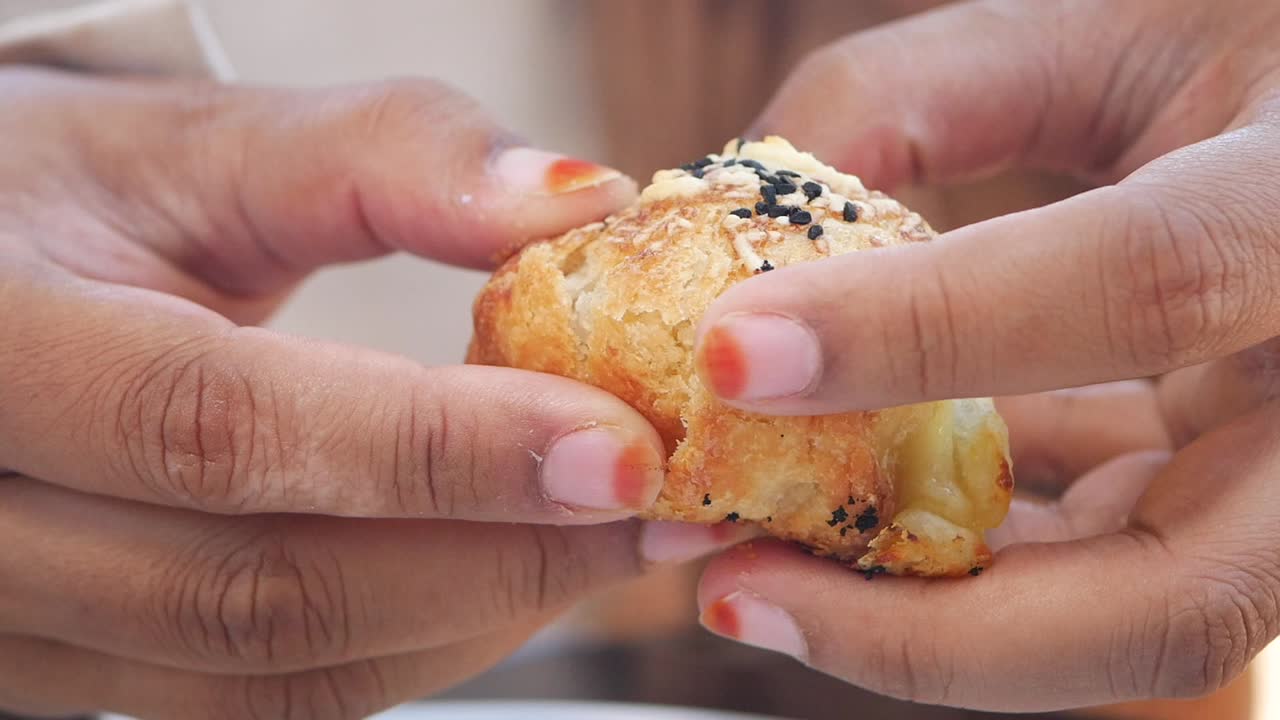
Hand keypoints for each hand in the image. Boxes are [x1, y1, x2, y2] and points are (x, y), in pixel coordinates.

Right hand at [0, 68, 746, 719]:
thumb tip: (579, 206)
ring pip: (269, 673)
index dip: (434, 453)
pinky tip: (507, 572)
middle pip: (257, 591)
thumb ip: (385, 156)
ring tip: (603, 539)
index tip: (619, 448)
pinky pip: (260, 695)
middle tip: (654, 507)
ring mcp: (16, 619)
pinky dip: (410, 644)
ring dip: (471, 617)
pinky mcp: (73, 663)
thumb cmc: (67, 194)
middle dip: (493, 558)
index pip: (217, 426)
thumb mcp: (196, 144)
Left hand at [690, 0, 1279, 711]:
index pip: (1144, 281)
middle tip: (737, 590)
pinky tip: (849, 516)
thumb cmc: (1242, 51)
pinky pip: (1105, 566)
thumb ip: (920, 97)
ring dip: (930, 620)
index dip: (926, 330)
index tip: (735, 355)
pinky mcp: (1251, 503)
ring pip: (1138, 618)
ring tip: (756, 575)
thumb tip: (734, 203)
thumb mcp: (1100, 35)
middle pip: (1174, 595)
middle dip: (930, 627)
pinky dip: (970, 558)